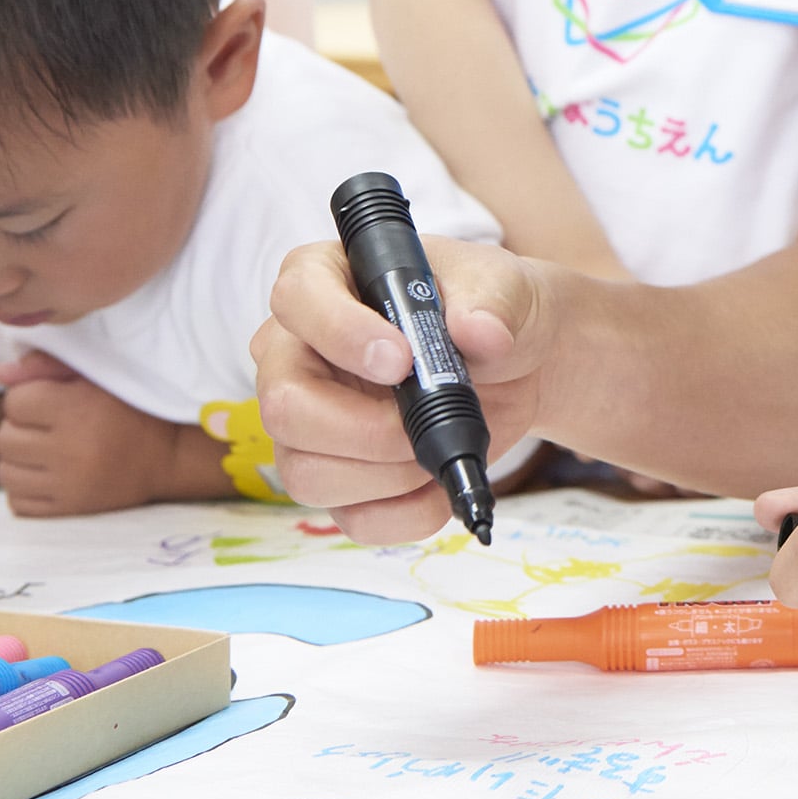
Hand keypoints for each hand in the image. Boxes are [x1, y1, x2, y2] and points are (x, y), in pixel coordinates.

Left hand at [0, 351, 199, 516]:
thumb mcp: (96, 377)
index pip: (14, 402)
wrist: (168, 455)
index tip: (49, 401)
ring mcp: (69, 485)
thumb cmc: (130, 407)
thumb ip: (47, 367)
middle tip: (45, 427)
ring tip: (43, 451)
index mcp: (78, 409)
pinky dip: (24, 489)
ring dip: (18, 460)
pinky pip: (18, 503)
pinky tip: (45, 475)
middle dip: (19, 429)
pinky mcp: (70, 510)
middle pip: (4, 439)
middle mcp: (70, 450)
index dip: (28, 398)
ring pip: (6, 473)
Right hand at [251, 238, 548, 539]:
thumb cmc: (488, 309)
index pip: (296, 298)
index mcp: (326, 281)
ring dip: (387, 474)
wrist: (514, 365)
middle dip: (363, 427)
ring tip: (439, 446)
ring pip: (304, 472)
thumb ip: (493, 302)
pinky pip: (348, 517)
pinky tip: (439, 486)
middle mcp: (297, 353)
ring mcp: (308, 420)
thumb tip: (481, 332)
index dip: (339, 332)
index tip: (400, 359)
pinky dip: (404, 513)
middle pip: (283, 406)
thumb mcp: (504, 288)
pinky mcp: (336, 475)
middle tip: (425, 419)